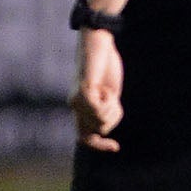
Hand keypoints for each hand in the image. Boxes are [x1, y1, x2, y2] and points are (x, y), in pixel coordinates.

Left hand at [73, 27, 124, 151]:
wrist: (98, 44)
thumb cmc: (105, 66)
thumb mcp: (107, 94)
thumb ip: (103, 110)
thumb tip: (101, 131)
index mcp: (80, 107)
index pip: (84, 138)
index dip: (99, 146)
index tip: (116, 147)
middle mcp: (75, 106)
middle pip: (100, 130)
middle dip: (112, 117)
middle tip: (112, 98)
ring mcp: (77, 100)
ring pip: (101, 122)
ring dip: (112, 108)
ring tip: (108, 90)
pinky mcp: (83, 92)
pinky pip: (100, 110)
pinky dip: (109, 102)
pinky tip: (105, 88)